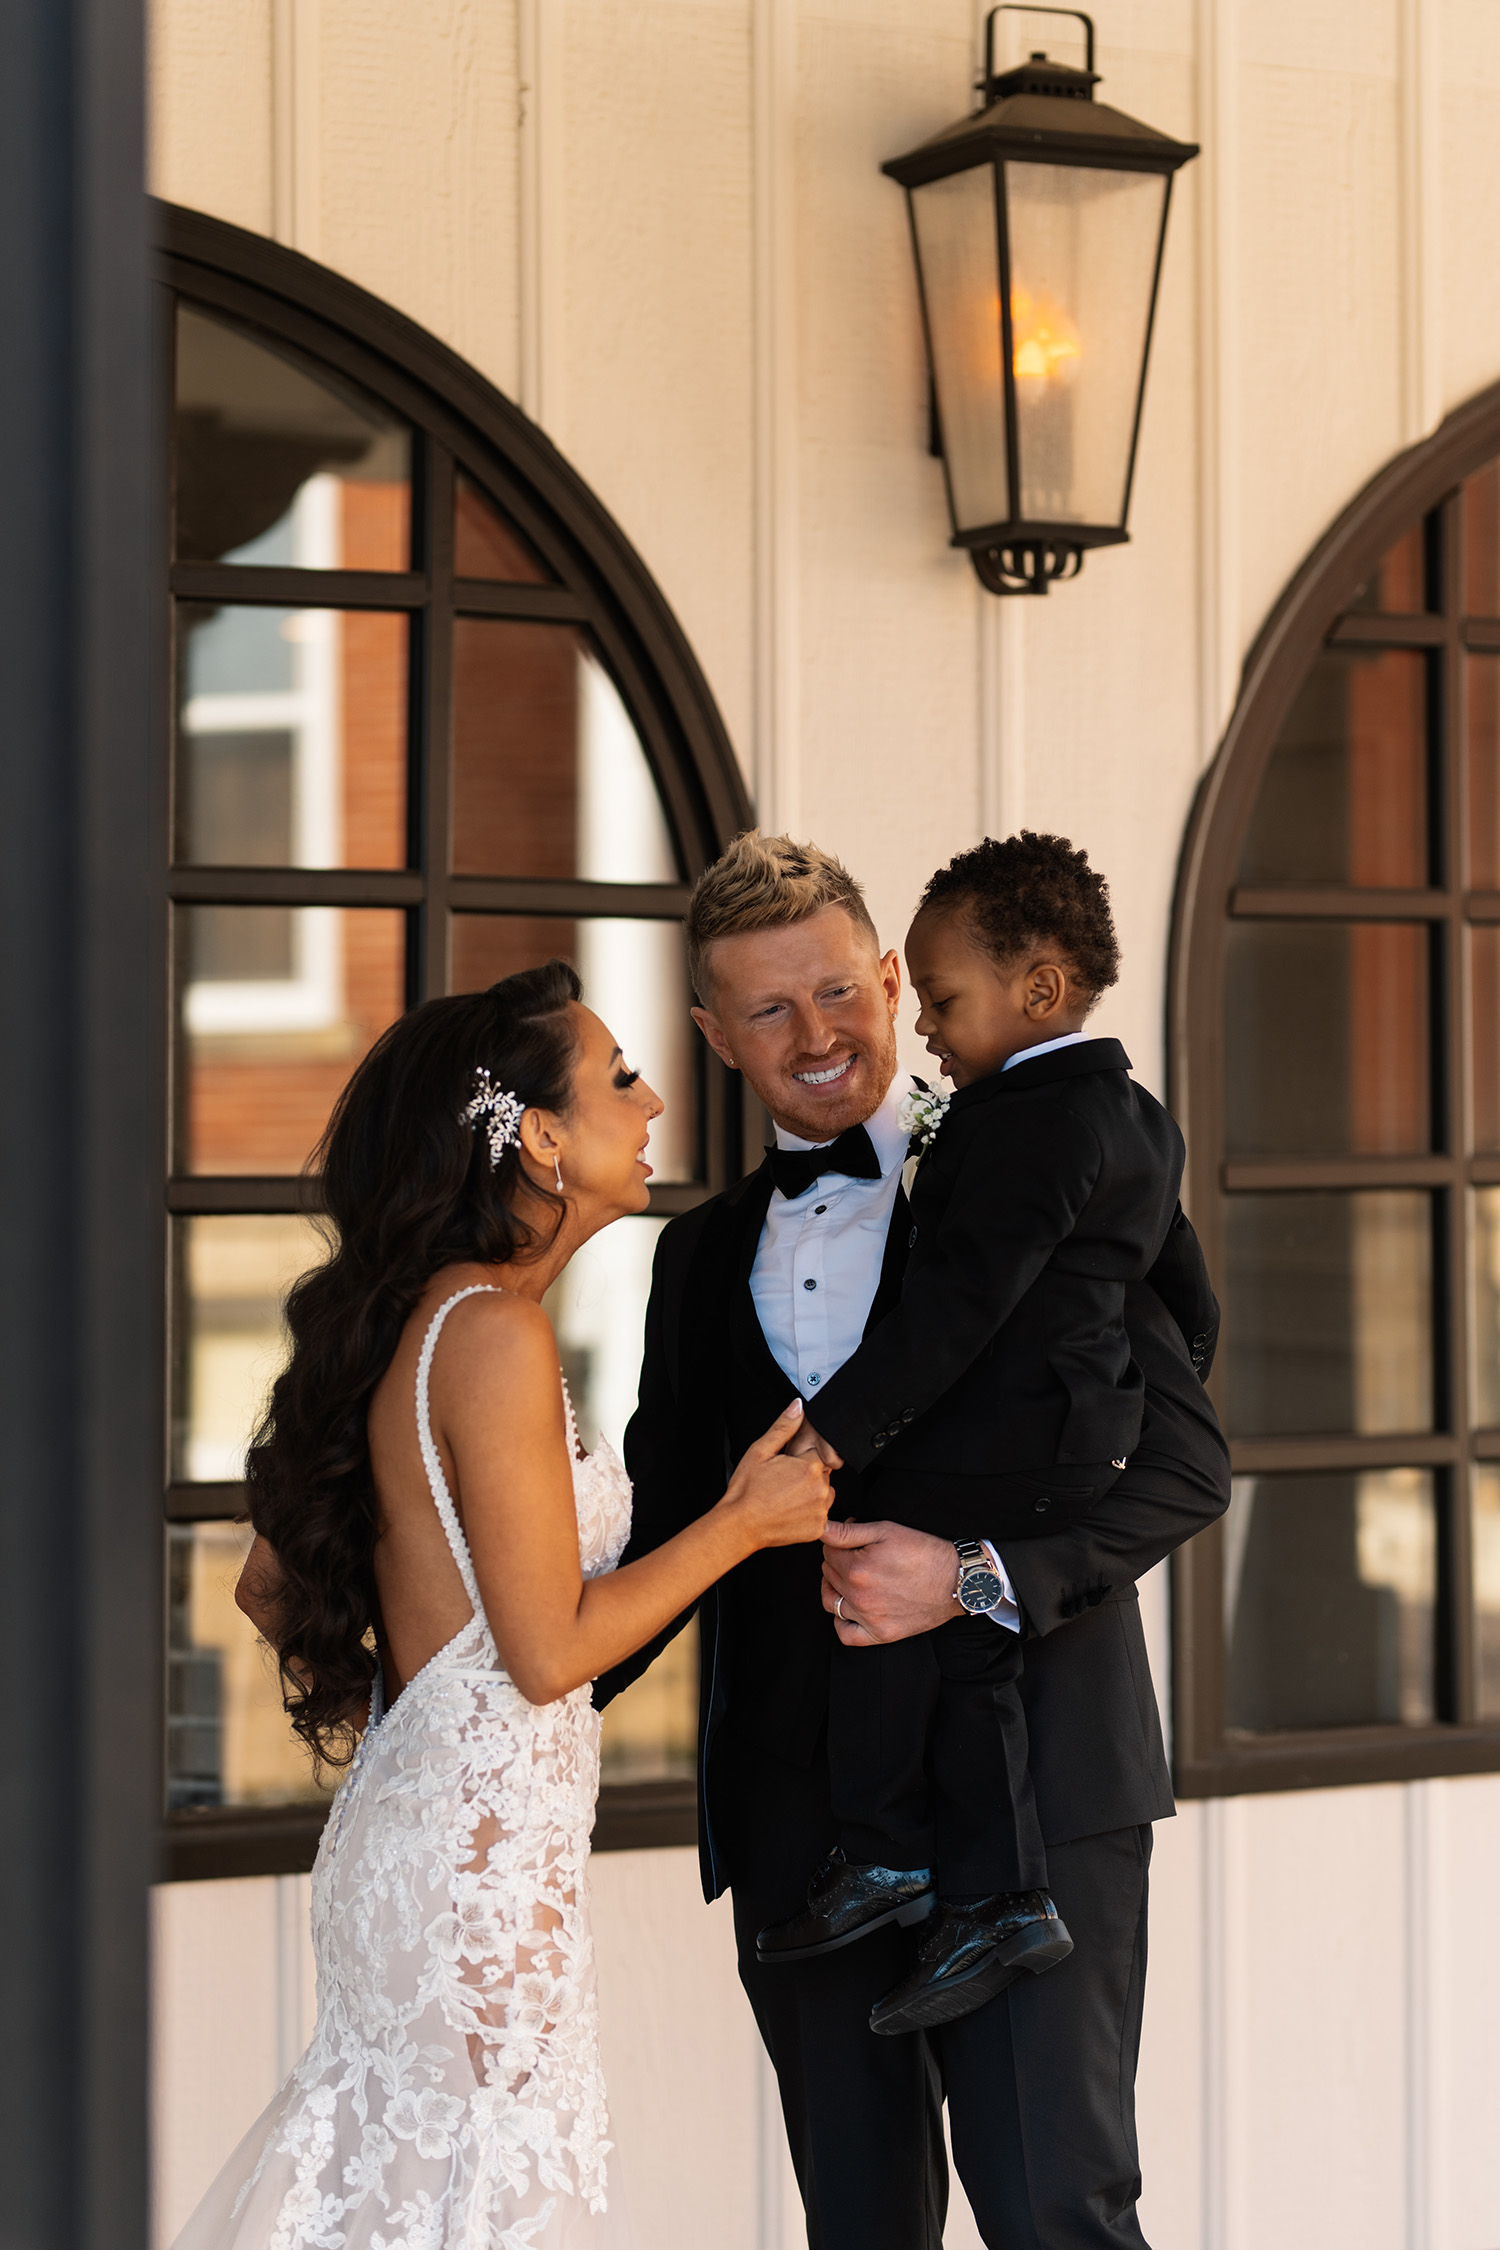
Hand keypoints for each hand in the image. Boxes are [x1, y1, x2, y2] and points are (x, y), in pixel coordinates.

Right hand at [722, 1399, 834, 1548]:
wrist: (738, 1526)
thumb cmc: (746, 1490)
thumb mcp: (760, 1451)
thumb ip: (783, 1427)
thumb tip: (798, 1407)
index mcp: (809, 1468)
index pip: (816, 1456)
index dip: (799, 1461)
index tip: (784, 1469)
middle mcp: (820, 1490)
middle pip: (821, 1475)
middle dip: (805, 1476)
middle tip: (781, 1484)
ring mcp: (820, 1511)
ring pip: (823, 1494)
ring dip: (810, 1494)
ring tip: (785, 1498)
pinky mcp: (817, 1529)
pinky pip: (820, 1515)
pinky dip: (808, 1513)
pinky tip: (789, 1512)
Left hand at [820, 1519, 957, 1644]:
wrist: (957, 1580)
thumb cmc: (923, 1551)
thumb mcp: (886, 1530)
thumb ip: (847, 1531)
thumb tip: (819, 1527)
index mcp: (857, 1568)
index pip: (828, 1550)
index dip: (840, 1539)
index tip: (856, 1536)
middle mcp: (859, 1596)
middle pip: (828, 1573)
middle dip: (838, 1559)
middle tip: (859, 1552)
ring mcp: (869, 1618)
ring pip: (831, 1601)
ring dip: (834, 1586)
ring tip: (850, 1576)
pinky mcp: (881, 1634)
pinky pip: (845, 1634)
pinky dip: (842, 1622)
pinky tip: (851, 1607)